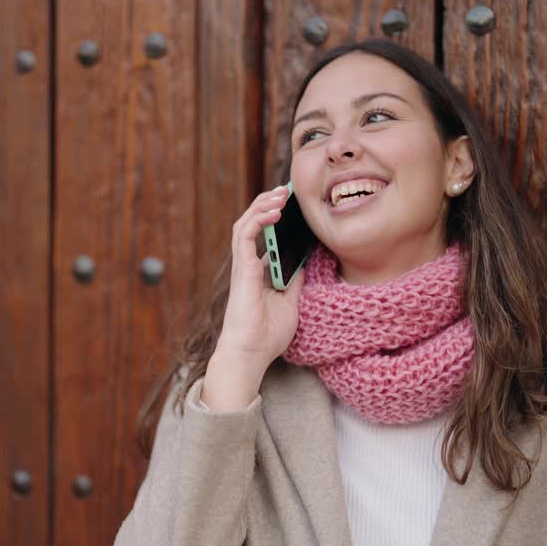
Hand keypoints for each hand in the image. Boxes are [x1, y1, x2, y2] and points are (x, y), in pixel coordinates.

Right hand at [202, 186, 305, 409]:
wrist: (252, 354)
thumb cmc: (267, 335)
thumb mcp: (290, 303)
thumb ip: (294, 282)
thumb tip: (304, 264)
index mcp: (257, 273)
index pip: (263, 236)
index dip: (274, 218)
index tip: (292, 205)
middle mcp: (247, 266)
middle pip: (252, 224)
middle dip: (268, 204)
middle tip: (286, 191)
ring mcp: (242, 267)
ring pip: (245, 223)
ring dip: (262, 205)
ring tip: (280, 194)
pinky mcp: (242, 269)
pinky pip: (246, 235)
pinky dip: (259, 219)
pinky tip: (275, 211)